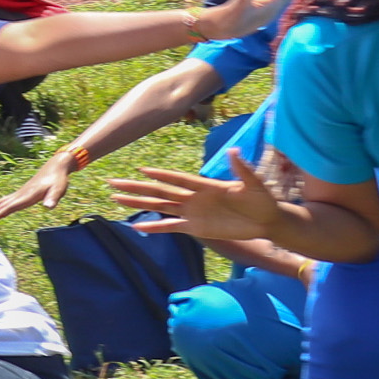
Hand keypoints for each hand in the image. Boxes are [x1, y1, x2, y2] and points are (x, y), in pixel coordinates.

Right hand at [0, 153, 71, 226]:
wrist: (56, 167)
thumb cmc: (58, 180)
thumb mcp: (58, 189)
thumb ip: (53, 198)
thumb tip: (48, 207)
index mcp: (26, 196)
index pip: (8, 208)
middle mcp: (19, 195)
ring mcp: (18, 194)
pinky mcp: (19, 194)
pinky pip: (2, 202)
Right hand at [108, 151, 285, 242]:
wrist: (266, 220)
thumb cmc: (262, 200)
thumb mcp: (255, 184)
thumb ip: (242, 169)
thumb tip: (233, 150)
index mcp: (204, 185)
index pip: (177, 179)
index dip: (160, 175)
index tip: (141, 169)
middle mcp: (193, 197)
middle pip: (159, 191)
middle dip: (136, 187)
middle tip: (112, 182)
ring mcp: (191, 212)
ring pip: (159, 206)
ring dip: (138, 202)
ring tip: (115, 198)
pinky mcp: (195, 227)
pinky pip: (170, 226)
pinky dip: (154, 226)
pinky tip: (137, 225)